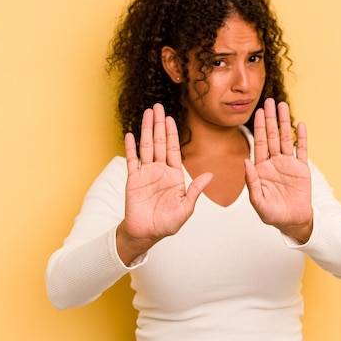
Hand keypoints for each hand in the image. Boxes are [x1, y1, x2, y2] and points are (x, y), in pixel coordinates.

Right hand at [117, 104, 212, 264]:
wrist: (147, 234)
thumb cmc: (168, 223)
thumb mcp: (186, 207)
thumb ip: (195, 190)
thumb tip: (210, 175)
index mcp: (174, 175)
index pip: (174, 149)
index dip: (172, 133)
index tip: (170, 118)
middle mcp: (160, 171)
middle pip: (160, 142)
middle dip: (159, 124)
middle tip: (157, 106)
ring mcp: (146, 174)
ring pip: (147, 147)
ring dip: (146, 130)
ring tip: (146, 114)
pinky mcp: (133, 180)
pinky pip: (132, 160)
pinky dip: (131, 148)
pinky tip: (130, 134)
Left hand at [244, 98, 312, 242]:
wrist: (293, 222)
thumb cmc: (272, 214)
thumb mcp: (258, 201)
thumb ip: (252, 181)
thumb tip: (245, 161)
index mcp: (261, 168)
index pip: (259, 143)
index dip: (258, 127)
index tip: (257, 112)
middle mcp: (274, 163)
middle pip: (271, 136)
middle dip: (270, 119)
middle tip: (270, 101)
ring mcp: (288, 164)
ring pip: (285, 139)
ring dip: (284, 122)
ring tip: (283, 106)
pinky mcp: (302, 169)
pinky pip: (301, 150)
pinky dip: (301, 138)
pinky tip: (300, 125)